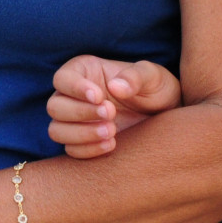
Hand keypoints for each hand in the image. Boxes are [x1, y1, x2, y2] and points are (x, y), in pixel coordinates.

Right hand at [46, 56, 181, 157]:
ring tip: (112, 131)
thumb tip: (115, 87)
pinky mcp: (84, 143)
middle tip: (111, 114)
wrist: (166, 117)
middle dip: (81, 113)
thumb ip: (136, 77)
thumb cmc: (156, 89)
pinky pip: (70, 150)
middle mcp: (74, 96)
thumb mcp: (153, 77)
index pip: (62, 78)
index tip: (100, 97)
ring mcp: (76, 122)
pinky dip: (88, 150)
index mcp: (85, 72)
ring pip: (56, 130)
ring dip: (81, 134)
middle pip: (54, 107)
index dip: (75, 88)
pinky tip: (112, 145)